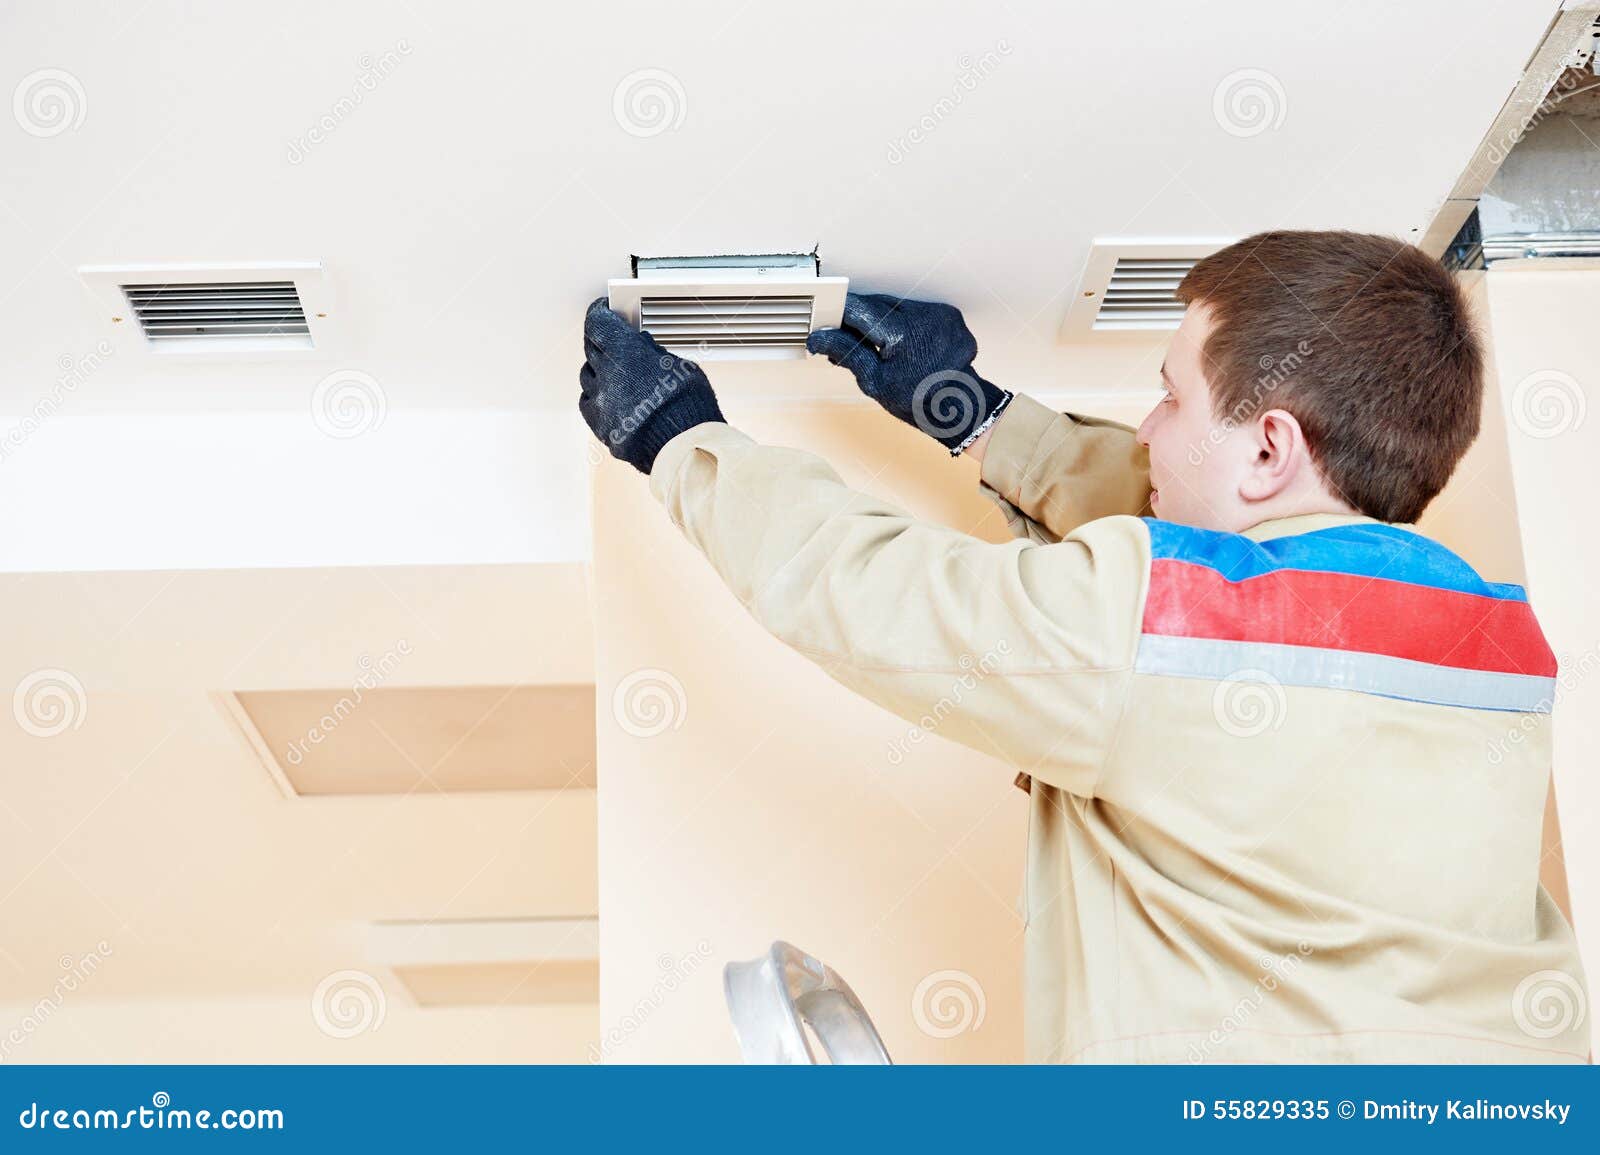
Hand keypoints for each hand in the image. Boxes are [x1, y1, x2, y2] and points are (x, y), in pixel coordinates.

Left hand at [579, 297, 725, 474]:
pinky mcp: (603, 428)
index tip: (604, 310)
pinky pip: (590, 406)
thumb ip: (655, 355)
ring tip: (616, 372)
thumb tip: (644, 347)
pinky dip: (598, 398)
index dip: (599, 314)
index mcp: (625, 353)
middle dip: (601, 341)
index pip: (598, 324)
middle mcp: (607, 377)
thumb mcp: (681, 367)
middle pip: (591, 349)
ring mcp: (602, 405)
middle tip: (611, 339)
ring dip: (599, 371)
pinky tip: (610, 398)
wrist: (686, 449)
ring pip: (588, 378)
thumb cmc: (690, 406)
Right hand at [806, 292, 1011, 454]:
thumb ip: (846, 351)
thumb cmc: (919, 401)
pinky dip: (905, 322)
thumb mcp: (874, 381)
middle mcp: (922, 316)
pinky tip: (905, 343)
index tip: (827, 320)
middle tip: (849, 338)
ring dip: (883, 319)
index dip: (838, 313)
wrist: (959, 407)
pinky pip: (916, 310)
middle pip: (877, 304)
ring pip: (896, 305)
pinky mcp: (948, 314)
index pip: (858, 309)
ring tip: (882, 346)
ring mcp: (938, 314)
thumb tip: (821, 337)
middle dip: (860, 319)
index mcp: (900, 333)